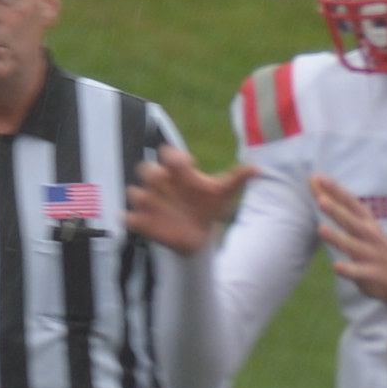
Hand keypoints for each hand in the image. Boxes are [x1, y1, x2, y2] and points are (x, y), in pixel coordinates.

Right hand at [127, 145, 245, 253]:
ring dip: (143, 197)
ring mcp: (149, 201)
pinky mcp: (142, 220)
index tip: (189, 163)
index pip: (169, 154)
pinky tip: (142, 223)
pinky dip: (132, 219)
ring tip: (157, 205)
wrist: (197, 233)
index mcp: (177, 172)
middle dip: (153, 174)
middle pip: (146, 169)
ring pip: (134, 192)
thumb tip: (258, 169)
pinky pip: (128, 217)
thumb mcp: (222, 192)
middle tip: (165, 180)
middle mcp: (160, 183)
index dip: (175, 156)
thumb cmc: (207, 206)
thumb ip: (237, 178)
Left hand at [309, 178, 386, 323]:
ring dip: (338, 238)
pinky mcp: (373, 275)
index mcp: (366, 222)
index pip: (350, 203)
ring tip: (321, 229)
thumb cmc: (375, 245)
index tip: (318, 177)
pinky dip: (349, 270)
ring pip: (353, 245)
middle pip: (351, 221)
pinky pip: (359, 273)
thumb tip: (314, 181)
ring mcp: (372, 255)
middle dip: (337, 211)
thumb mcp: (360, 225)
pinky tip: (336, 267)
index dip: (335, 190)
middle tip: (321, 200)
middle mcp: (370, 235)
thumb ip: (337, 207)